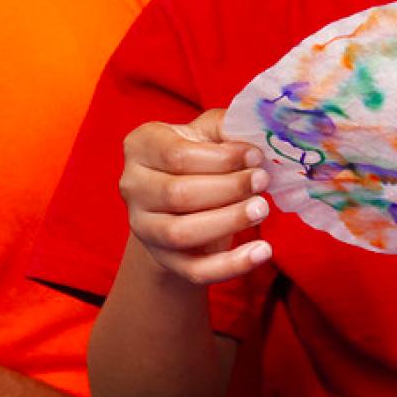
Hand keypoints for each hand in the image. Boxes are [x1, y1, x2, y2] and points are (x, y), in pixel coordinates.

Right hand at [118, 109, 272, 285]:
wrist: (185, 196)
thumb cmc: (202, 154)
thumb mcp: (210, 131)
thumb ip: (228, 126)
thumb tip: (257, 129)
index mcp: (141, 147)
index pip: (176, 155)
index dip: (221, 158)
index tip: (256, 157)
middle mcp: (134, 188)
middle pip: (177, 194)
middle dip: (228, 188)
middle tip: (263, 181)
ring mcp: (145, 228)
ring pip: (181, 233)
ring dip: (228, 222)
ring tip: (262, 208)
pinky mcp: (165, 260)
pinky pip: (195, 270)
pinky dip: (231, 265)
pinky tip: (262, 252)